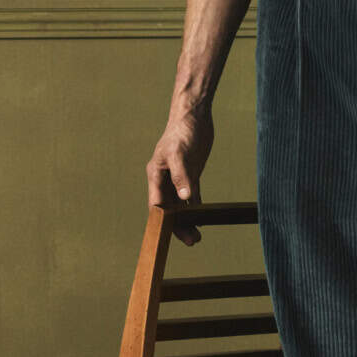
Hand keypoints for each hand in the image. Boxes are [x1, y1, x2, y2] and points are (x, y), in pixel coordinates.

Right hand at [146, 106, 214, 245]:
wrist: (194, 115)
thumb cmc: (182, 131)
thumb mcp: (180, 154)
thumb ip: (182, 177)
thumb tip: (185, 200)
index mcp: (156, 175)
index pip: (157, 204)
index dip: (162, 221)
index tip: (168, 236)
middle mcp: (165, 179)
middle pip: (169, 209)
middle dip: (177, 226)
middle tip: (192, 241)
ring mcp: (178, 178)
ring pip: (180, 205)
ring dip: (187, 220)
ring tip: (196, 238)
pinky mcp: (191, 174)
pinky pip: (191, 196)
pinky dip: (194, 208)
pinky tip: (200, 219)